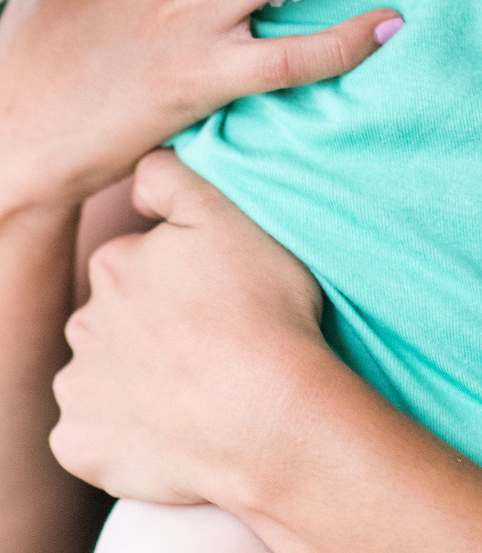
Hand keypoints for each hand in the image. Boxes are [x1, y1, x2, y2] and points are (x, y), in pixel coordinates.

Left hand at [53, 150, 330, 506]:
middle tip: (208, 346)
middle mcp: (84, 321)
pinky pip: (90, 437)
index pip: (135, 266)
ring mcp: (78, 387)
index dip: (178, 282)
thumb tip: (140, 167)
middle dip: (147, 330)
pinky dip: (119, 437)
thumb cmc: (263, 312)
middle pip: (113, 321)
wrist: (271, 417)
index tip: (215, 300)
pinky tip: (168, 430)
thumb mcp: (228, 215)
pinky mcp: (78, 445)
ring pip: (101, 376)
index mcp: (115, 264)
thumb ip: (172, 178)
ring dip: (132, 382)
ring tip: (195, 391)